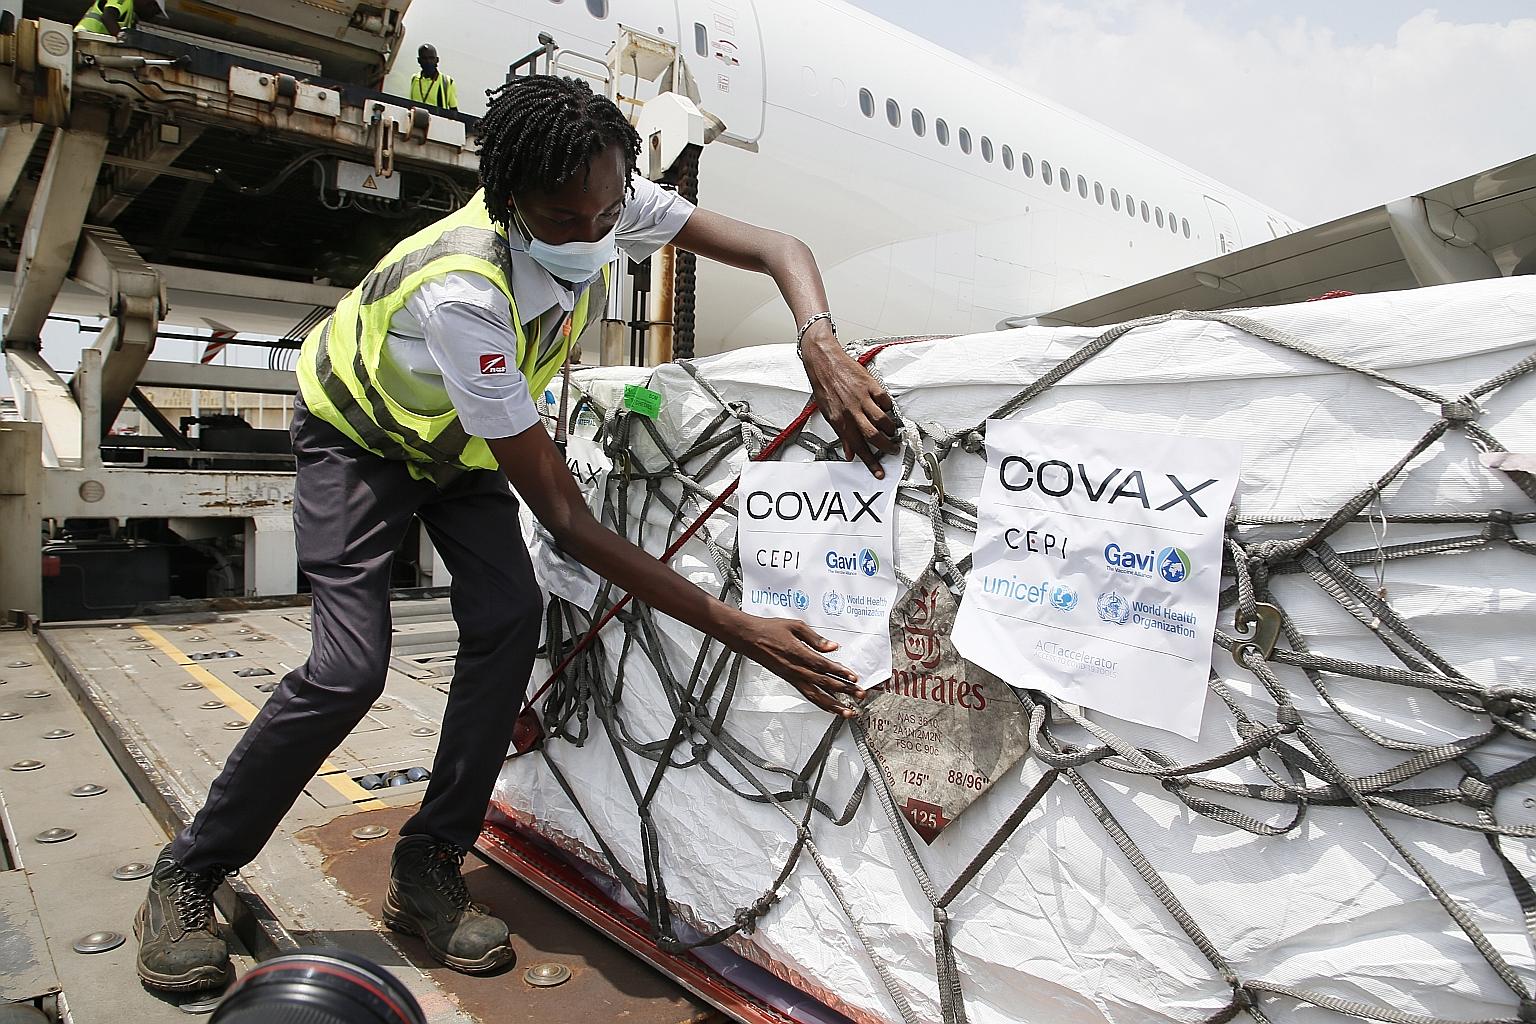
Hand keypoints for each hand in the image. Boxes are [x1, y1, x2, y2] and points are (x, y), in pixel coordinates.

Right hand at [729, 613, 867, 717]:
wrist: (748, 638)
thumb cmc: (770, 629)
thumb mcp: (795, 626)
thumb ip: (815, 638)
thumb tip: (833, 647)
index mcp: (798, 654)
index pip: (823, 666)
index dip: (839, 673)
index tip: (854, 678)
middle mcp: (795, 669)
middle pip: (823, 683)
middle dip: (844, 691)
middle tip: (860, 696)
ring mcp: (792, 677)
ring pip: (815, 695)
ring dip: (833, 705)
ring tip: (848, 712)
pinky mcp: (789, 680)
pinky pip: (807, 694)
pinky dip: (820, 703)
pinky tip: (830, 707)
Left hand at [799, 324, 899, 478]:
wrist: (823, 361)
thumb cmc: (824, 385)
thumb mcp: (827, 413)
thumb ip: (840, 434)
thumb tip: (849, 453)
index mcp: (840, 421)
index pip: (858, 447)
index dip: (870, 462)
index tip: (879, 471)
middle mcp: (852, 411)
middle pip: (874, 436)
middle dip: (886, 447)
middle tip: (892, 450)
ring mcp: (862, 398)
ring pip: (882, 420)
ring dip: (890, 429)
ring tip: (891, 431)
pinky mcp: (870, 385)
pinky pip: (884, 401)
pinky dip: (888, 407)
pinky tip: (886, 410)